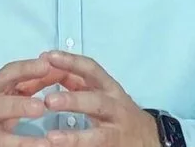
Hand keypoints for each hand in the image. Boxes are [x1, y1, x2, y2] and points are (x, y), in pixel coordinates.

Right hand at [0, 58, 72, 146]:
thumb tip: (54, 67)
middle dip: (20, 105)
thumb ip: (30, 84)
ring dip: (22, 139)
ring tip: (44, 141)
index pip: (7, 75)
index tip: (46, 65)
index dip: (26, 69)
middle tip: (41, 106)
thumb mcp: (7, 95)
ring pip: (0, 136)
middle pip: (0, 105)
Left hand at [40, 51, 159, 146]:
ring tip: (52, 138)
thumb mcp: (99, 90)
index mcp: (109, 88)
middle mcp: (115, 108)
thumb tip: (45, 62)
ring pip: (97, 135)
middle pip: (95, 102)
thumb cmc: (115, 109)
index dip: (70, 62)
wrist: (149, 138)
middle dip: (71, 101)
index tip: (48, 57)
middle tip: (48, 101)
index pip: (91, 70)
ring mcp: (116, 131)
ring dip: (73, 137)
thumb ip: (74, 80)